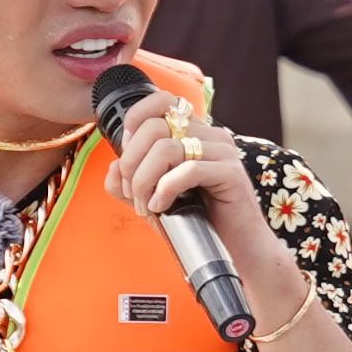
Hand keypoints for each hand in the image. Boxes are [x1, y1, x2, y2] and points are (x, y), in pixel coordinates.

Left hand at [114, 94, 298, 309]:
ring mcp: (223, 152)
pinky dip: (165, 190)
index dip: (135, 119)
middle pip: (154, 126)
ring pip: (166, 148)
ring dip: (144, 181)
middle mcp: (210, 135)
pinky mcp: (231, 173)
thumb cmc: (199, 223)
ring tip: (147, 207)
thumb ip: (131, 182)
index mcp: (195, 132)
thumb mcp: (155, 199)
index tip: (126, 152)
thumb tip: (114, 168)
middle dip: (132, 164)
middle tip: (135, 195)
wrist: (236, 252)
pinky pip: (187, 170)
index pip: (162, 99)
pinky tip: (162, 208)